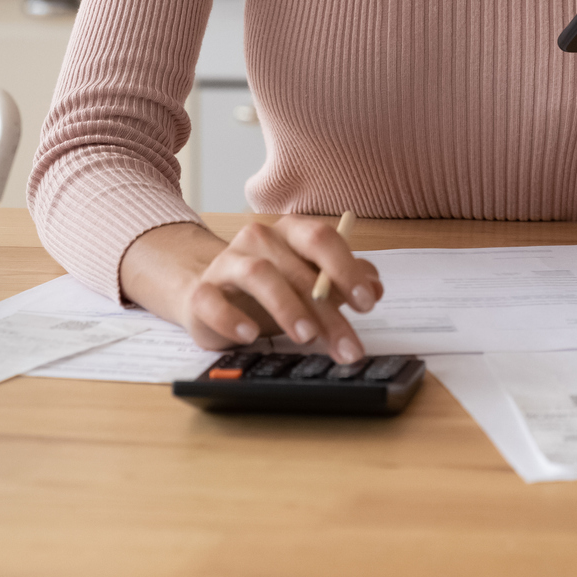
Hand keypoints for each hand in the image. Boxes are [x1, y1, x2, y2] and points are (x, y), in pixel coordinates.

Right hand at [118, 216, 382, 364]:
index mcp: (289, 232)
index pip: (322, 239)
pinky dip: (232, 318)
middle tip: (347, 344)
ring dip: (287, 306)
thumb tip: (376, 286)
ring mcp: (227, 264)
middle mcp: (258, 240)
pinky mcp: (200, 293)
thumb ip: (343, 282)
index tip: (367, 303)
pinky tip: (250, 335)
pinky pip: (213, 301)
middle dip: (328, 310)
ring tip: (306, 336)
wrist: (207, 295)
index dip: (347, 270)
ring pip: (260, 274)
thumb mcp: (309, 286)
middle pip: (298, 268)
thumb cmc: (267, 291)